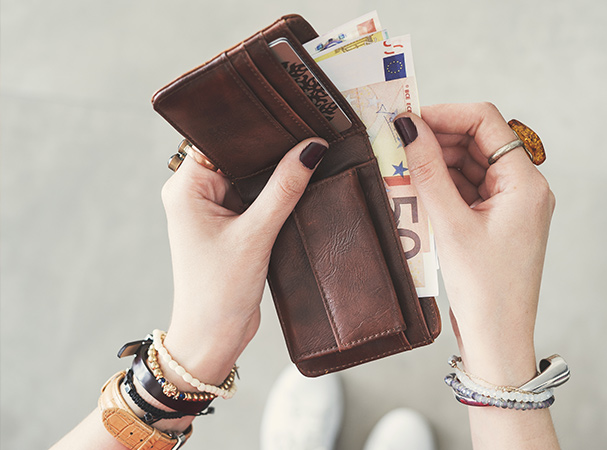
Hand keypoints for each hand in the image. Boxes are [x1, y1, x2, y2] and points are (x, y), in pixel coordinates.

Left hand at [158, 138, 326, 386]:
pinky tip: (300, 187)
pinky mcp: (231, 227)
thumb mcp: (255, 235)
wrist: (213, 338)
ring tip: (309, 158)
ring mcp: (213, 210)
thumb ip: (284, 189)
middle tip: (308, 134)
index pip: (219, 138)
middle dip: (270, 151)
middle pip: (238, 156)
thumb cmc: (219, 291)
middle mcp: (195, 193)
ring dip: (275, 175)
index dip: (253, 127)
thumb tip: (311, 149)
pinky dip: (276, 196)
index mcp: (186, 187)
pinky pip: (256, 199)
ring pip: (249, 177)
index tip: (289, 116)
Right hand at [395, 103, 554, 385]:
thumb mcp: (451, 225)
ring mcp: (510, 205)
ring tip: (400, 169)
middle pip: (477, 141)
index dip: (445, 114)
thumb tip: (408, 127)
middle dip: (436, 139)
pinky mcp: (496, 222)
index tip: (407, 118)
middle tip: (395, 144)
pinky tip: (414, 190)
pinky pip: (467, 189)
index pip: (486, 122)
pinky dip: (441, 186)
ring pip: (469, 165)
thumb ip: (428, 171)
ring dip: (435, 163)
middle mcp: (523, 188)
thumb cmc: (485, 290)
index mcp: (526, 183)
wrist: (498, 341)